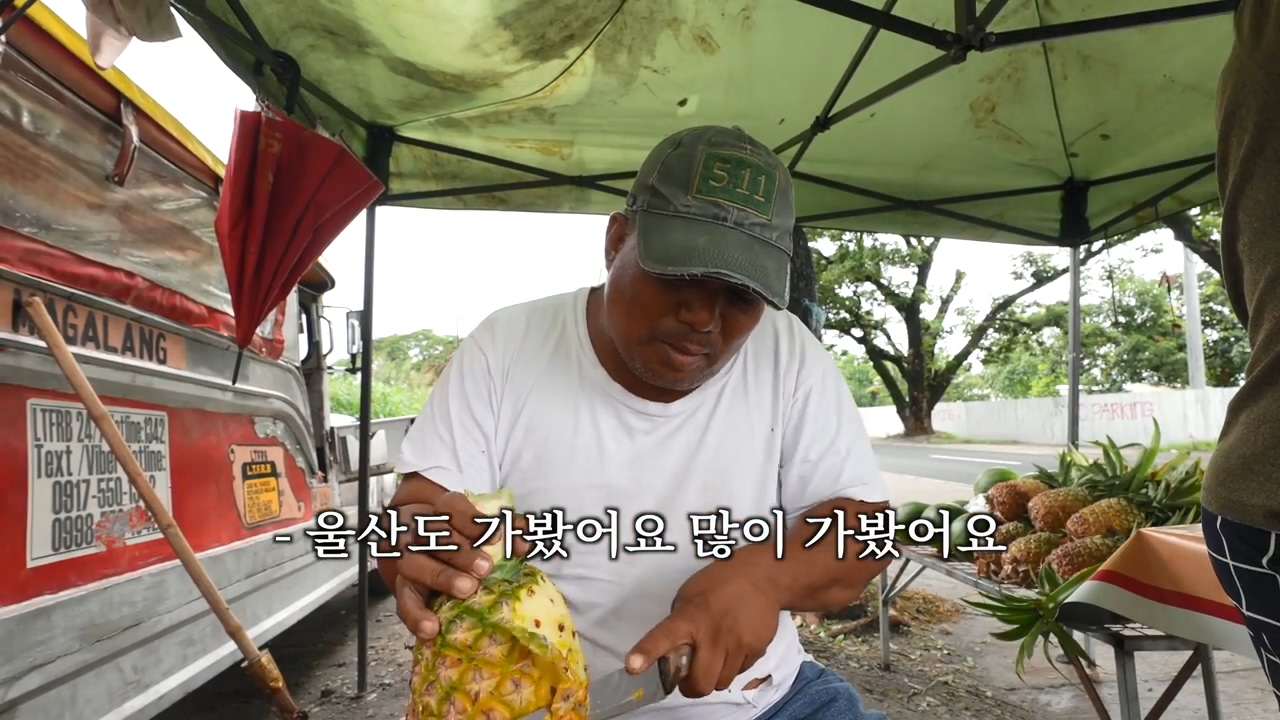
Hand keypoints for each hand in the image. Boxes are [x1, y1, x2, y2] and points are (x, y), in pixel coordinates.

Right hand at [378, 487, 529, 640]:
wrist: (427, 551)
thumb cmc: (464, 539)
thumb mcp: (484, 531)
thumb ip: (508, 533)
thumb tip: (527, 543)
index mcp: (440, 511)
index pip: (451, 506)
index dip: (472, 520)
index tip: (496, 536)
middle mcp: (418, 532)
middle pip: (434, 535)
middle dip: (460, 552)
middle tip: (484, 568)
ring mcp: (407, 560)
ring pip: (415, 564)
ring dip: (441, 577)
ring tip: (467, 590)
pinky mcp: (403, 589)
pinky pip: (404, 602)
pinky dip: (416, 616)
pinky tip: (431, 629)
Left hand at [624, 561, 781, 697]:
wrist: (762, 576)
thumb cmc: (718, 583)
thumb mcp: (688, 597)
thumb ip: (679, 624)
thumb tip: (673, 650)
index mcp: (689, 617)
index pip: (664, 637)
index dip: (646, 653)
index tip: (632, 666)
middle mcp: (713, 634)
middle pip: (701, 683)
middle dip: (692, 686)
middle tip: (690, 677)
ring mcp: (737, 644)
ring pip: (721, 683)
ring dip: (714, 677)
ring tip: (715, 658)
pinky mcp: (757, 649)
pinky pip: (740, 672)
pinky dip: (733, 666)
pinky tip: (734, 645)